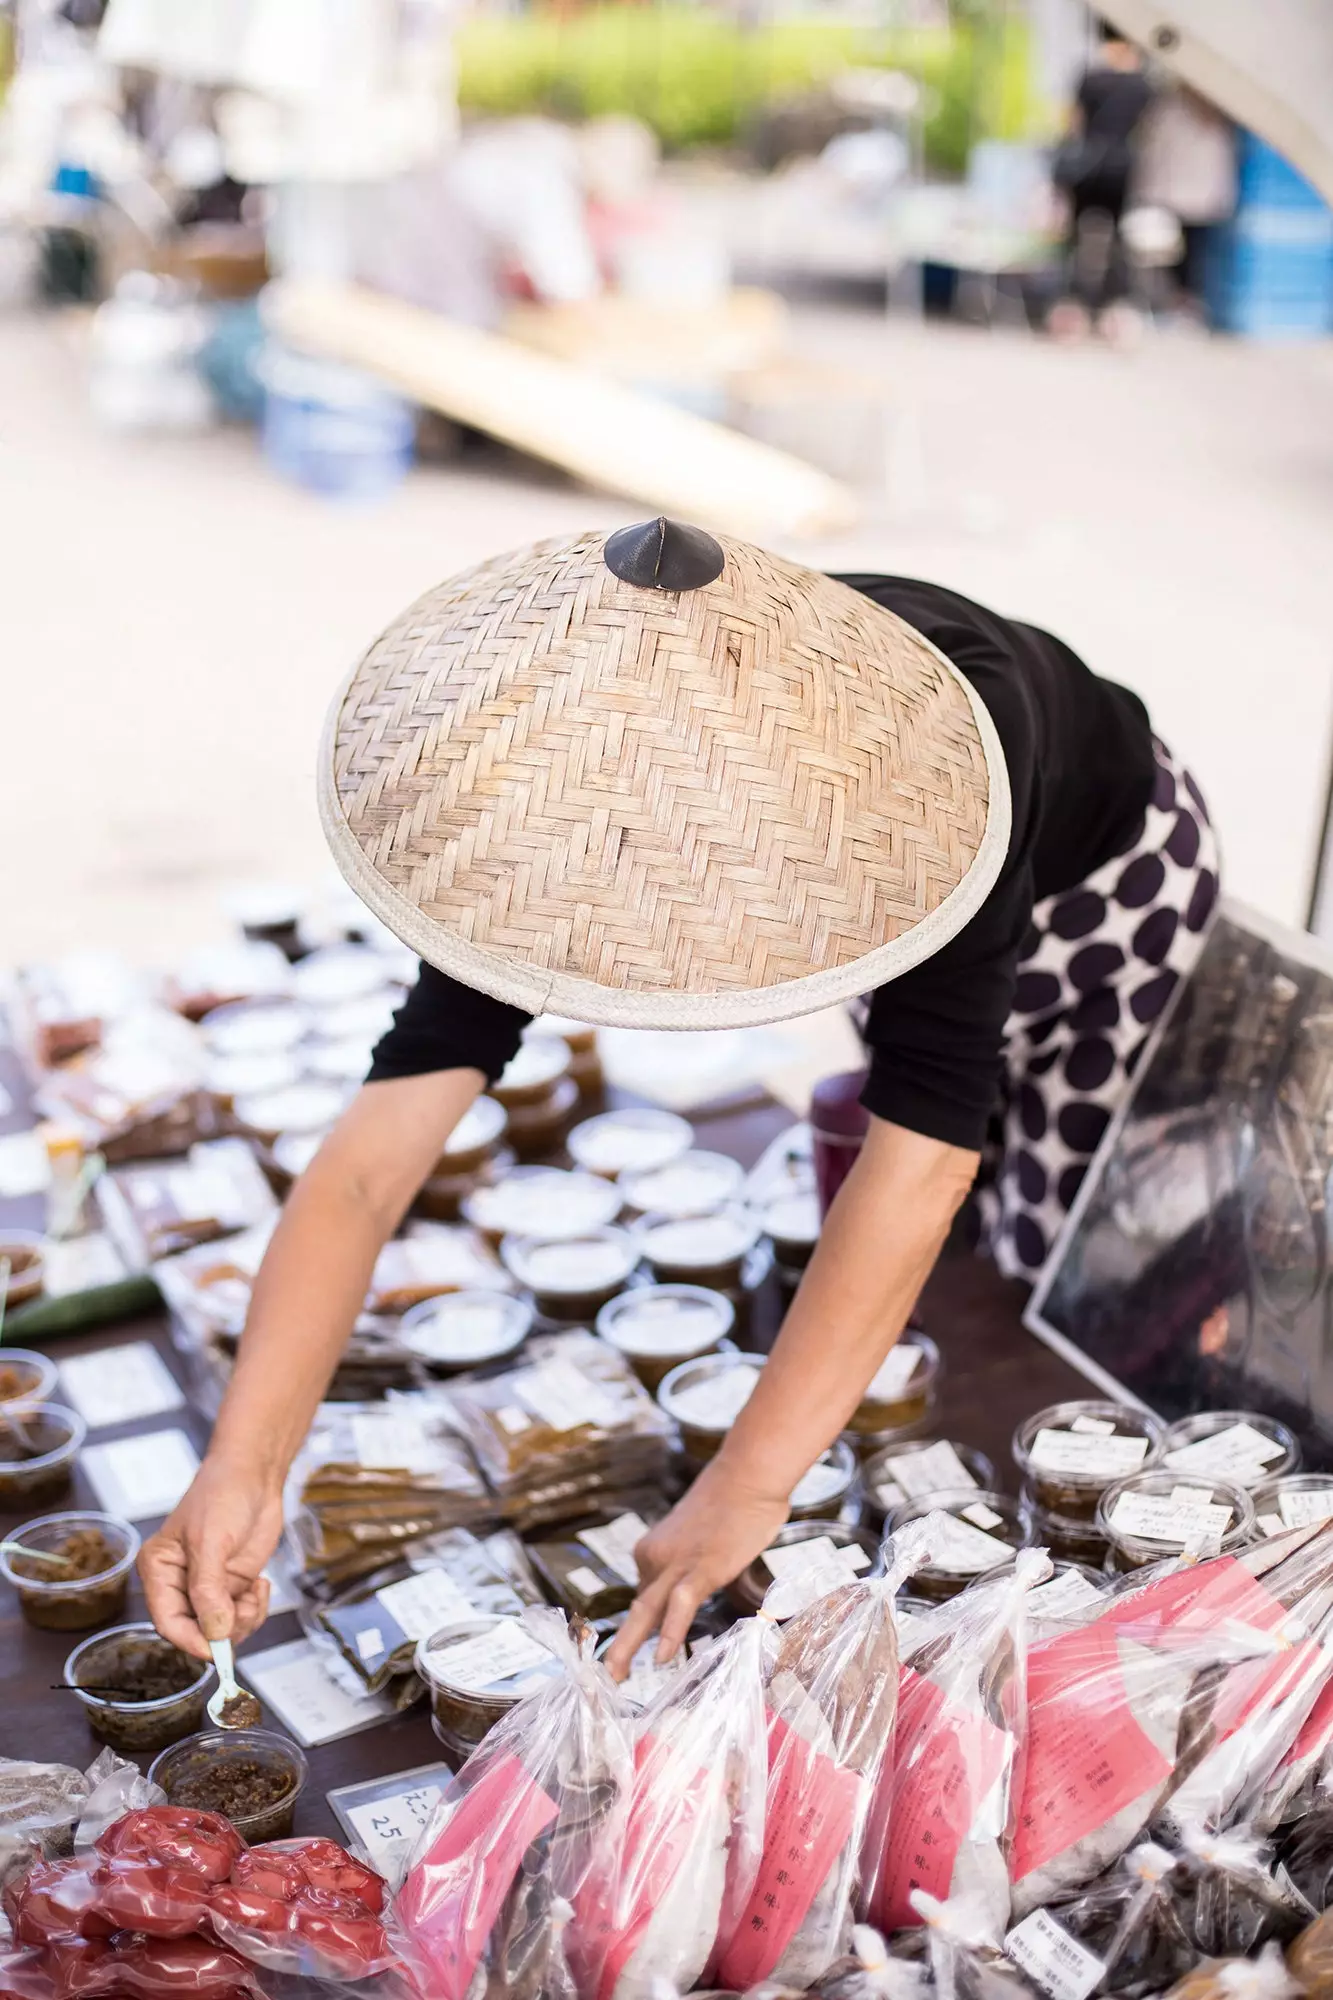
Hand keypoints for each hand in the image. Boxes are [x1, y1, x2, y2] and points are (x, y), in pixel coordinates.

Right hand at [139, 1453, 283, 1659]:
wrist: (255, 1474)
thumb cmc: (223, 1494)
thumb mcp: (211, 1541)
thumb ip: (209, 1589)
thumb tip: (214, 1632)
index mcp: (159, 1570)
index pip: (167, 1621)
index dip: (192, 1641)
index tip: (217, 1651)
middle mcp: (180, 1584)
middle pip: (195, 1631)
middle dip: (224, 1630)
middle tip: (246, 1610)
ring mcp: (209, 1588)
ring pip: (222, 1630)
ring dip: (244, 1620)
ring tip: (255, 1592)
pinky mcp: (232, 1586)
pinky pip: (242, 1616)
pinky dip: (255, 1608)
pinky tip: (261, 1584)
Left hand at [605, 1460, 789, 1678]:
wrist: (747, 1474)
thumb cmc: (731, 1502)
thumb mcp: (697, 1537)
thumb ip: (689, 1564)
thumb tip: (692, 1585)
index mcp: (653, 1551)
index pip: (646, 1597)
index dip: (644, 1629)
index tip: (638, 1653)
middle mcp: (656, 1558)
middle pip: (635, 1610)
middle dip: (618, 1648)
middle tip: (603, 1678)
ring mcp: (677, 1564)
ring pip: (647, 1612)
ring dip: (628, 1647)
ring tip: (615, 1677)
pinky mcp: (703, 1568)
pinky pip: (681, 1605)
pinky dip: (670, 1632)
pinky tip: (663, 1658)